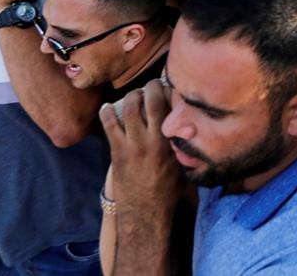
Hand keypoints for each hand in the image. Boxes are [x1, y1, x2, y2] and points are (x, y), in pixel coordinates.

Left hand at [99, 80, 180, 213]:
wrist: (146, 212)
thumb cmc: (169, 190)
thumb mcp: (184, 164)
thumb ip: (183, 143)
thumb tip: (188, 123)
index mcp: (174, 141)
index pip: (174, 105)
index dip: (171, 90)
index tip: (171, 86)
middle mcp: (154, 139)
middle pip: (152, 99)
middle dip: (151, 86)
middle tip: (152, 85)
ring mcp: (134, 144)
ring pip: (130, 108)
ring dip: (132, 96)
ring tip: (134, 95)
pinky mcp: (117, 152)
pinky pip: (110, 125)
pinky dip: (107, 113)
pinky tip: (108, 108)